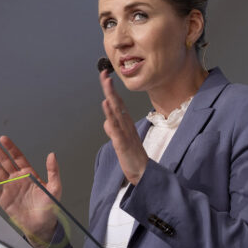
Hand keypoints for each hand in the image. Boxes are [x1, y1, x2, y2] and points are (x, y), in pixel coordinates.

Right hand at [0, 135, 61, 247]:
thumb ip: (53, 171)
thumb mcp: (55, 188)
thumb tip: (52, 154)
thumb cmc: (49, 207)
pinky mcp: (3, 199)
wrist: (41, 226)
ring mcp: (9, 187)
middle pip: (4, 161)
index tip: (3, 138)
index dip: (10, 147)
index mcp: (29, 173)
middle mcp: (17, 178)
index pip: (17, 157)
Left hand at [100, 70, 148, 184]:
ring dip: (111, 97)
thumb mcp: (120, 142)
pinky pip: (116, 129)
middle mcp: (126, 125)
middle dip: (110, 88)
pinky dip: (111, 118)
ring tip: (107, 84)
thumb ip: (113, 131)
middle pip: (116, 103)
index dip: (110, 90)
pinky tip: (106, 109)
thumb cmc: (132, 156)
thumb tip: (107, 123)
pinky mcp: (123, 143)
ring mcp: (125, 133)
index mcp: (125, 123)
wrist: (142, 172)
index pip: (116, 103)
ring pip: (116, 112)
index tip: (105, 77)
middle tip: (104, 74)